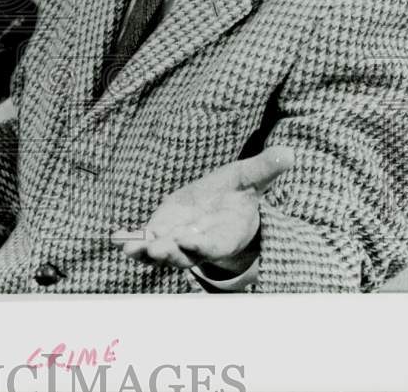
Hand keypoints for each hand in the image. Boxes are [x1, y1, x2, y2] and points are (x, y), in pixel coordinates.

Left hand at [111, 146, 293, 274]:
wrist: (222, 204)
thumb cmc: (238, 193)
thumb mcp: (251, 178)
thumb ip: (265, 168)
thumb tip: (289, 153)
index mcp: (224, 235)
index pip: (213, 245)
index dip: (201, 246)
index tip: (189, 241)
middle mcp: (199, 243)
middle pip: (183, 254)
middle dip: (169, 253)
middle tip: (154, 250)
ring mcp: (178, 240)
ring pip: (161, 252)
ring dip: (145, 252)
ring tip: (129, 248)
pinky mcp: (162, 232)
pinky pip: (146, 241)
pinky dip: (133, 242)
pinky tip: (118, 239)